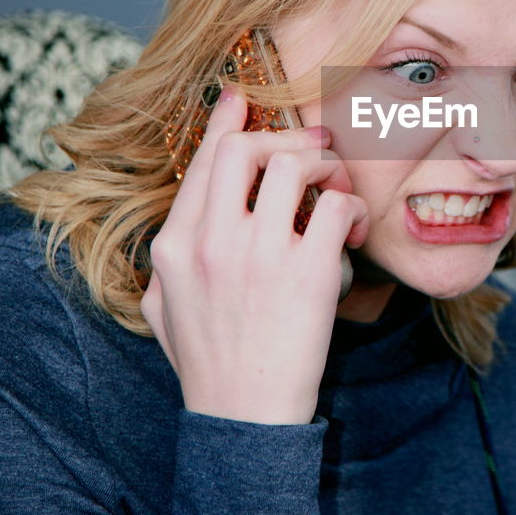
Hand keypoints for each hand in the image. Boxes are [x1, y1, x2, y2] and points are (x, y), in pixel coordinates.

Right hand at [141, 86, 368, 424]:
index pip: (203, 161)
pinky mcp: (307, 273)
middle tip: (313, 146)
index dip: (228, 121)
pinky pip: (338, 208)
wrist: (244, 416)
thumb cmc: (208, 363)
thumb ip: (169, 257)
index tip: (243, 98)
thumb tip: (186, 217)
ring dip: (325, 167)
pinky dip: (353, 210)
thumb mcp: (162, 306)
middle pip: (246, 149)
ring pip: (295, 166)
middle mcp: (213, 241)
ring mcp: (260, 254)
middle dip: (285, 138)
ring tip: (336, 188)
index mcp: (175, 246)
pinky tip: (352, 232)